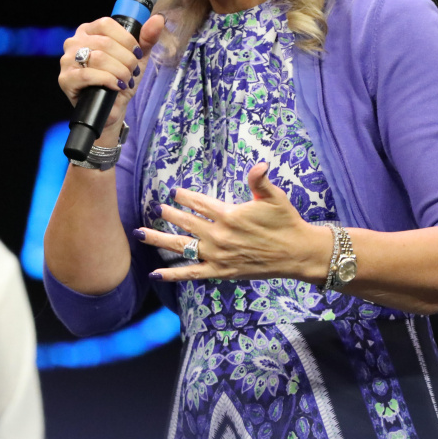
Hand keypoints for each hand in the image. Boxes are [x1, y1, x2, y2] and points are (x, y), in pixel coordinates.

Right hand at [58, 14, 166, 132]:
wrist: (112, 108)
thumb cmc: (120, 79)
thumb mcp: (136, 57)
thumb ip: (147, 38)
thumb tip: (158, 19)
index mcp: (88, 31)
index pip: (106, 24)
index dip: (126, 39)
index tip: (136, 53)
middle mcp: (74, 42)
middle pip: (105, 43)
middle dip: (126, 60)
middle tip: (131, 71)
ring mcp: (67, 61)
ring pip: (98, 58)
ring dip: (119, 71)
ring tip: (125, 80)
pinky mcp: (66, 80)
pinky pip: (88, 75)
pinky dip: (107, 80)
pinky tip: (115, 86)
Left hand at [136, 163, 332, 283]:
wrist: (297, 253)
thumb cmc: (286, 222)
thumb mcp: (274, 197)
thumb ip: (260, 180)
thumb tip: (259, 165)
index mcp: (229, 215)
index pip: (199, 203)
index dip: (185, 196)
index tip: (174, 192)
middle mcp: (219, 236)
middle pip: (186, 223)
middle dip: (170, 214)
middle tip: (158, 209)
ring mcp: (217, 256)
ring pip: (182, 247)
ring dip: (159, 240)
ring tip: (141, 233)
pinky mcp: (221, 272)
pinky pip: (192, 273)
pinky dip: (173, 274)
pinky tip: (156, 273)